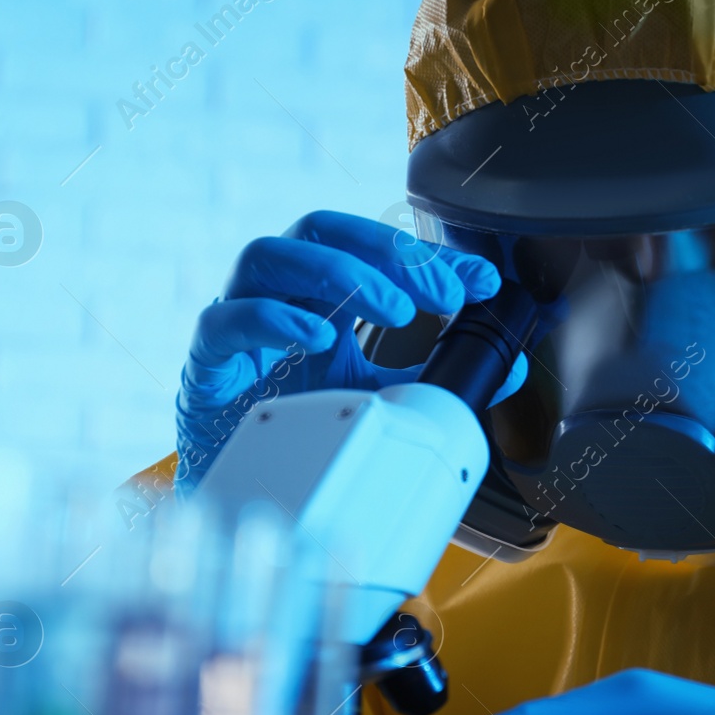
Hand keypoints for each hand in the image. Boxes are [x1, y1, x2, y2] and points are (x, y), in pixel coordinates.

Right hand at [174, 210, 523, 489]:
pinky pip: (227, 319)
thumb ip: (435, 377)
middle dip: (389, 254)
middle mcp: (278, 290)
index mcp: (320, 291)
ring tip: (395, 311)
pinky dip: (275, 319)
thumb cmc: (300, 421)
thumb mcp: (380, 394)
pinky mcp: (208, 358)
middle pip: (323, 231)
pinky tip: (321, 338)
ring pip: (270, 255)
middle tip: (442, 294)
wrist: (240, 483)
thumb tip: (506, 368)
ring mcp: (237, 316)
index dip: (428, 257)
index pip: (373, 249)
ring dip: (340, 273)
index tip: (481, 280)